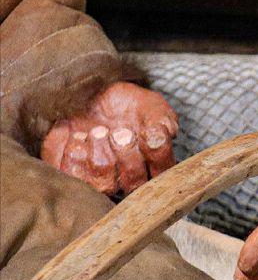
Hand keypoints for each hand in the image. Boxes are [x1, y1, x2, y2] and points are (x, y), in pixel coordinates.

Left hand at [40, 81, 178, 195]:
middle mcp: (130, 178)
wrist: (90, 95)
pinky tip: (77, 135)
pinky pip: (71, 175)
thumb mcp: (151, 105)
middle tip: (121, 131)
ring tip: (98, 130)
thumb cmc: (126, 104)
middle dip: (126, 153)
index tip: (146, 131)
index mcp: (154, 164)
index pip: (164, 173)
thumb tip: (159, 136)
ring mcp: (100, 179)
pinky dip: (74, 151)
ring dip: (100, 152)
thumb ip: (162, 120)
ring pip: (104, 184)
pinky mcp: (72, 174)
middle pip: (134, 184)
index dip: (156, 154)